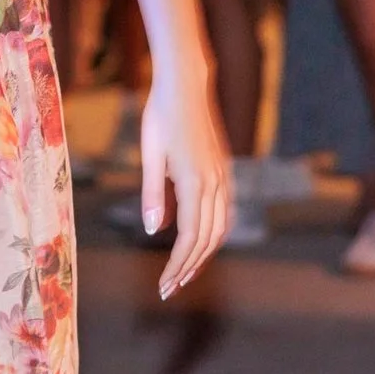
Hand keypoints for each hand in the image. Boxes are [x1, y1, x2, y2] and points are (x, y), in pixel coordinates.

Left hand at [139, 68, 229, 298]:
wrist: (186, 84)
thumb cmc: (161, 115)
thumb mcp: (150, 153)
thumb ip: (153, 194)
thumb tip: (154, 231)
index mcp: (195, 181)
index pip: (189, 238)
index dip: (177, 266)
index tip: (165, 286)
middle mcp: (215, 183)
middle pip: (207, 240)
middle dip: (189, 268)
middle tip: (169, 289)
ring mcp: (223, 177)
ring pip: (219, 229)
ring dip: (203, 255)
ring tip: (184, 274)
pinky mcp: (223, 171)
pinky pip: (224, 213)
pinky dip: (214, 235)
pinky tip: (200, 243)